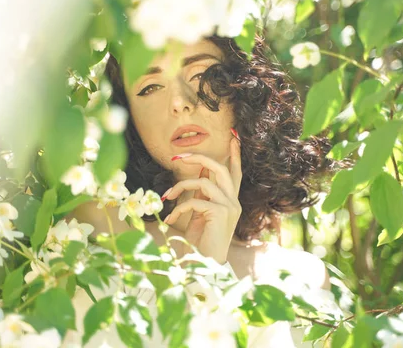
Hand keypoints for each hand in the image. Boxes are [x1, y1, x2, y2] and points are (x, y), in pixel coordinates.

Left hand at [162, 136, 241, 263]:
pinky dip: (179, 208)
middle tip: (177, 157)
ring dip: (180, 187)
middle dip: (198, 158)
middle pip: (219, 169)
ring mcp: (229, 206)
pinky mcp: (220, 213)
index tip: (234, 137)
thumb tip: (198, 175)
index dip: (235, 155)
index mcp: (231, 200)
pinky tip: (171, 220)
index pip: (235, 173)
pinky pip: (195, 201)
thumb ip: (203, 194)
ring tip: (166, 197)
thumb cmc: (202, 241)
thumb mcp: (201, 213)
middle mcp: (234, 201)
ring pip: (204, 183)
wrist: (207, 265)